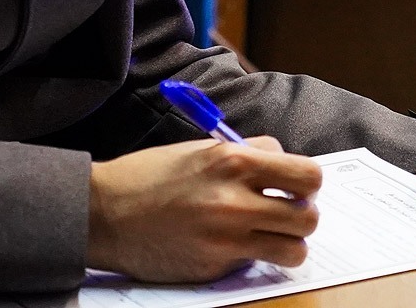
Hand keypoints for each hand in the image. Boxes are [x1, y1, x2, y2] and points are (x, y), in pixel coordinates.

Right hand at [87, 137, 322, 282]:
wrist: (106, 213)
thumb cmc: (151, 176)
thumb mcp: (202, 149)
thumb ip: (246, 154)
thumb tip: (283, 165)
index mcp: (233, 161)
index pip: (307, 174)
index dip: (305, 181)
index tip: (295, 185)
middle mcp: (235, 200)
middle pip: (309, 216)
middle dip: (302, 214)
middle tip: (285, 211)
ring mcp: (227, 239)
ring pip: (295, 250)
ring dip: (287, 242)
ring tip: (269, 234)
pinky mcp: (216, 266)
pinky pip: (257, 264)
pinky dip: (254, 257)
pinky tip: (231, 244)